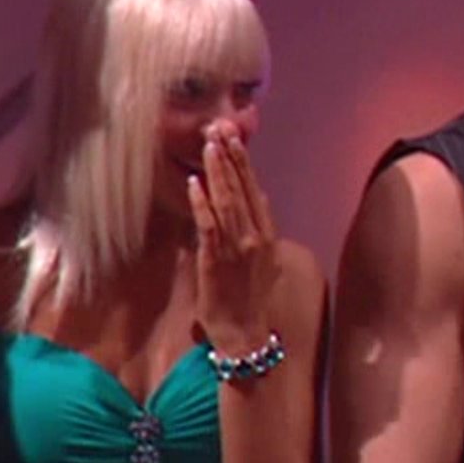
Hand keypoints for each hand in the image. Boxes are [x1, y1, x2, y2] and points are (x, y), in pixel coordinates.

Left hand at [187, 121, 280, 355]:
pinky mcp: (217, 259)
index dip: (244, 165)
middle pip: (242, 189)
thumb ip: (256, 233)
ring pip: (227, 201)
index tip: (234, 141)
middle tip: (220, 130)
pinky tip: (194, 182)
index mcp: (268, 237)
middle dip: (230, 158)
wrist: (244, 332)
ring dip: (217, 171)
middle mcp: (257, 238)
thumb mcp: (262, 263)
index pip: (256, 192)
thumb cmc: (248, 300)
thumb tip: (251, 203)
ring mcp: (238, 248)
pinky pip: (208, 225)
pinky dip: (201, 202)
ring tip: (209, 146)